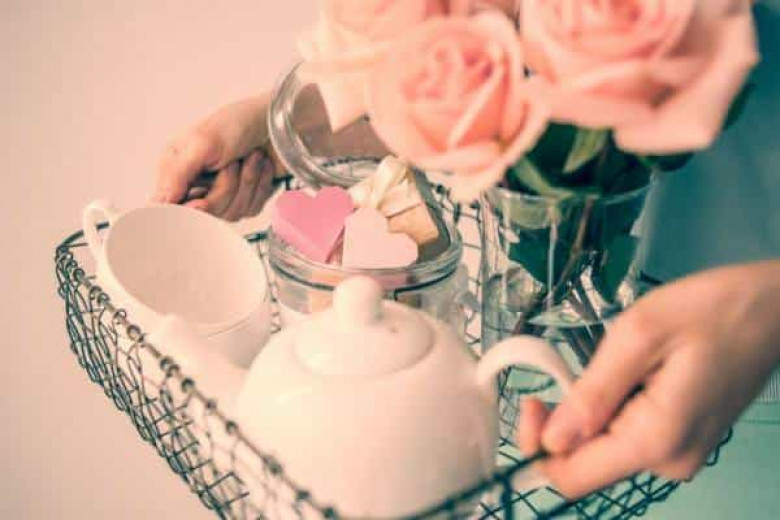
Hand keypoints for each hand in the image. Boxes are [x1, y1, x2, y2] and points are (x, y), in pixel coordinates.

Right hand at [155, 93, 278, 220]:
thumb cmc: (239, 122)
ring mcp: (223, 193)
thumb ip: (178, 174)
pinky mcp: (247, 198)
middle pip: (207, 214)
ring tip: (250, 157)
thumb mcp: (203, 142)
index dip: (187, 209)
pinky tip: (261, 166)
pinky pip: (252, 209)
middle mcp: (198, 183)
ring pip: (232, 213)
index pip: (171, 206)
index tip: (201, 202)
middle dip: (226, 187)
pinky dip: (261, 185)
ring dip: (247, 182)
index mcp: (178, 168)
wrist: (279, 123)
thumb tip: (160, 200)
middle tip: (232, 163)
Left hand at [518, 261, 779, 498]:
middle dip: (564, 424)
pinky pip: (627, 436)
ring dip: (590, 413)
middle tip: (571, 369)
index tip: (534, 398)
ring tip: (615, 365)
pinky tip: (631, 374)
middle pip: (586, 464)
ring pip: (604, 449)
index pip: (572, 478)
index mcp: (655, 441)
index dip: (538, 446)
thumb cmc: (710, 309)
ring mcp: (678, 454)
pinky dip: (612, 410)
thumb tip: (552, 441)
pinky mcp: (682, 439)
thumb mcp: (639, 335)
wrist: (773, 308)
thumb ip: (592, 392)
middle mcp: (668, 462)